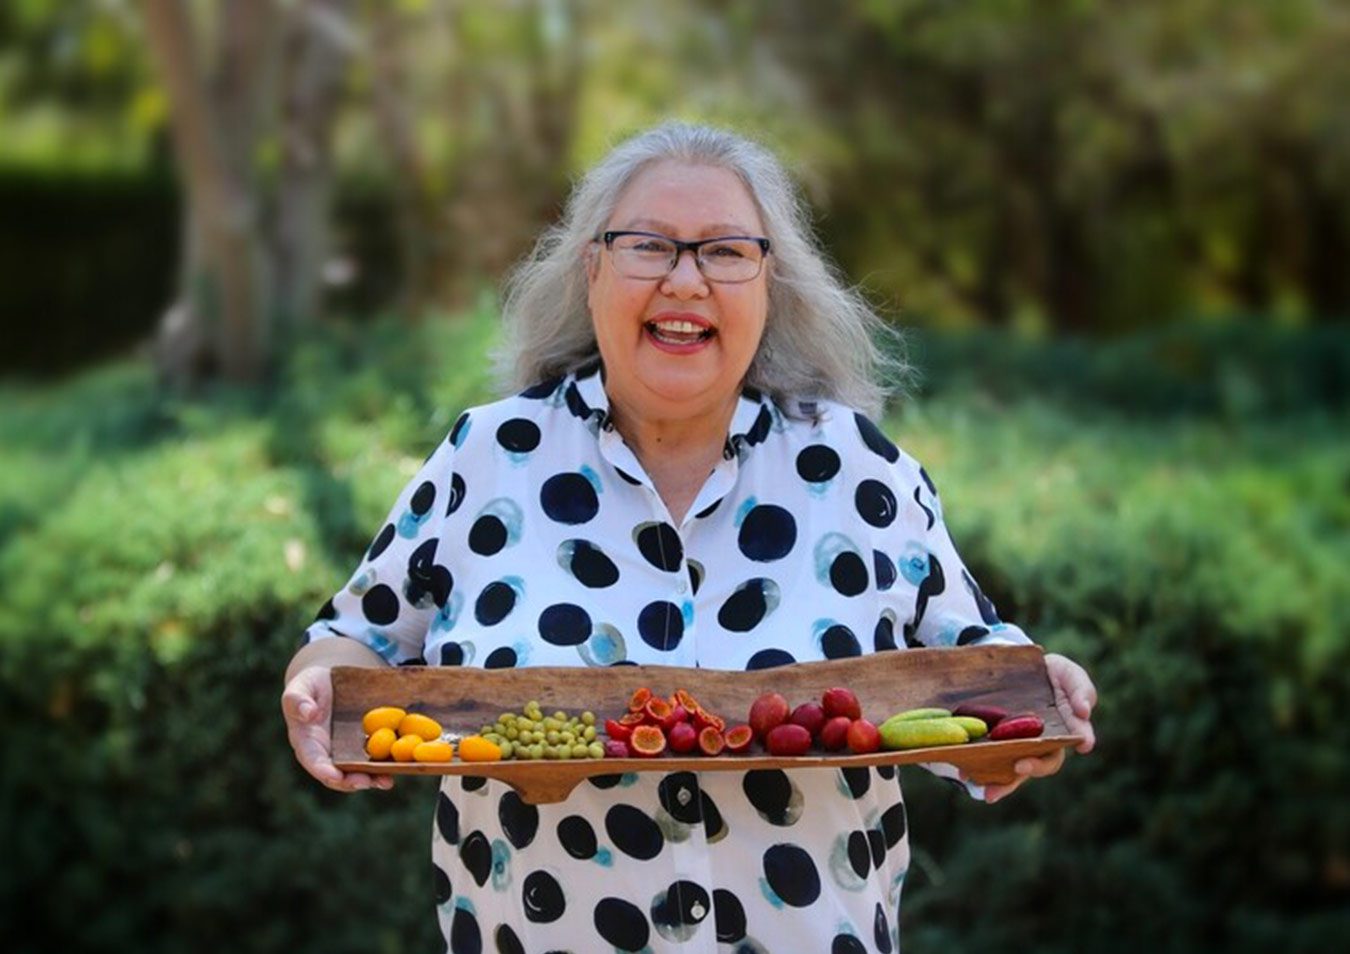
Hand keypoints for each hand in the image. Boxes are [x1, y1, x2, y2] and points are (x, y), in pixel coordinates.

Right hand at [281, 664, 392, 791]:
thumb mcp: (300, 686)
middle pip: (336, 774)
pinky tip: (399, 767)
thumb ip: (298, 699)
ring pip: (356, 772)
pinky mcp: (360, 747)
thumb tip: (308, 713)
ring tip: (386, 782)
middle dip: (351, 781)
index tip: (336, 777)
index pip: (313, 760)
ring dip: (371, 779)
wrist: (328, 683)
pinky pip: (371, 759)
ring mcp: (344, 752)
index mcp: (305, 741)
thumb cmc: (310, 685)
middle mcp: (324, 752)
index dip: (324, 771)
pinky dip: (383, 766)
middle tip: (367, 782)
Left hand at [981, 652, 1096, 803]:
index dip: (1082, 741)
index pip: (1077, 737)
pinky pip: (990, 760)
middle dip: (1033, 768)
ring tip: (989, 792)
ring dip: (1004, 783)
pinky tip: (967, 775)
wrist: (1017, 667)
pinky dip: (979, 770)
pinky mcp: (997, 743)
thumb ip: (1081, 689)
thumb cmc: (1051, 673)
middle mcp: (1044, 743)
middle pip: (1044, 761)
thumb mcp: (1068, 674)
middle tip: (1021, 767)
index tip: (1084, 744)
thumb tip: (1085, 712)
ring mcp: (1020, 745)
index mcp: (1067, 728)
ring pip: (1015, 770)